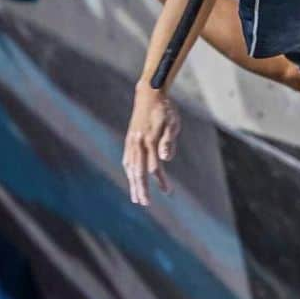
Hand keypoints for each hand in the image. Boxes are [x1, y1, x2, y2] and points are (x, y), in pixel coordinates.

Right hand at [123, 83, 180, 205]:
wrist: (149, 94)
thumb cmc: (165, 109)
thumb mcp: (172, 122)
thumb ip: (168, 140)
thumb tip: (165, 159)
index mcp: (150, 138)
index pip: (154, 166)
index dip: (161, 181)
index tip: (168, 192)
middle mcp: (138, 142)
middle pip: (139, 170)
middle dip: (142, 188)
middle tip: (146, 204)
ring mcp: (131, 141)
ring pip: (130, 167)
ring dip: (133, 183)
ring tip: (137, 198)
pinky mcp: (129, 139)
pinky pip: (127, 159)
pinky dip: (129, 172)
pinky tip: (132, 179)